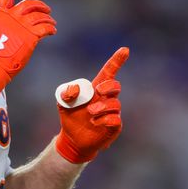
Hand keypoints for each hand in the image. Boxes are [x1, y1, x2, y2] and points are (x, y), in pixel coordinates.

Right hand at [0, 0, 56, 92]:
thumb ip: (6, 26)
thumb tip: (16, 27)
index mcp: (0, 15)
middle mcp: (11, 17)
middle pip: (29, 4)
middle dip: (40, 6)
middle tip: (46, 10)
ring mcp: (22, 25)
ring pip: (40, 16)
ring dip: (48, 18)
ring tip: (52, 23)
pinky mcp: (31, 36)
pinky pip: (45, 28)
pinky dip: (50, 28)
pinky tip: (52, 31)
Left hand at [54, 47, 128, 163]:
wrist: (73, 139)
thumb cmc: (70, 116)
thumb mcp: (62, 102)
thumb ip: (66, 93)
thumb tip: (76, 90)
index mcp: (95, 89)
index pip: (109, 72)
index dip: (117, 61)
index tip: (125, 50)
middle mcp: (106, 99)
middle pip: (115, 85)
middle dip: (108, 86)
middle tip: (97, 92)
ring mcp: (112, 112)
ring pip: (115, 104)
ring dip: (102, 107)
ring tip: (90, 113)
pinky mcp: (114, 126)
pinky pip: (116, 120)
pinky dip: (105, 120)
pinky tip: (95, 123)